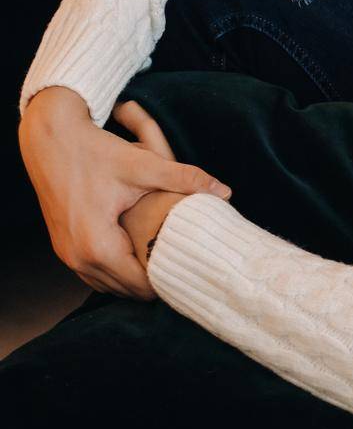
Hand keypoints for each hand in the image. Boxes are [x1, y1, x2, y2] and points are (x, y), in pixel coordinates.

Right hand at [19, 88, 230, 299]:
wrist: (49, 138)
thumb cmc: (94, 151)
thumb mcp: (144, 165)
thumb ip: (186, 179)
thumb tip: (226, 191)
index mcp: (97, 245)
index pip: (140, 284)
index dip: (169, 280)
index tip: (194, 270)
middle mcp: (77, 256)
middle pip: (124, 290)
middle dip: (153, 282)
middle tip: (186, 269)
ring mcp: (66, 253)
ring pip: (106, 284)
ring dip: (134, 277)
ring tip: (166, 262)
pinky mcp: (62, 245)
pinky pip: (93, 271)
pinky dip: (116, 269)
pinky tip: (139, 254)